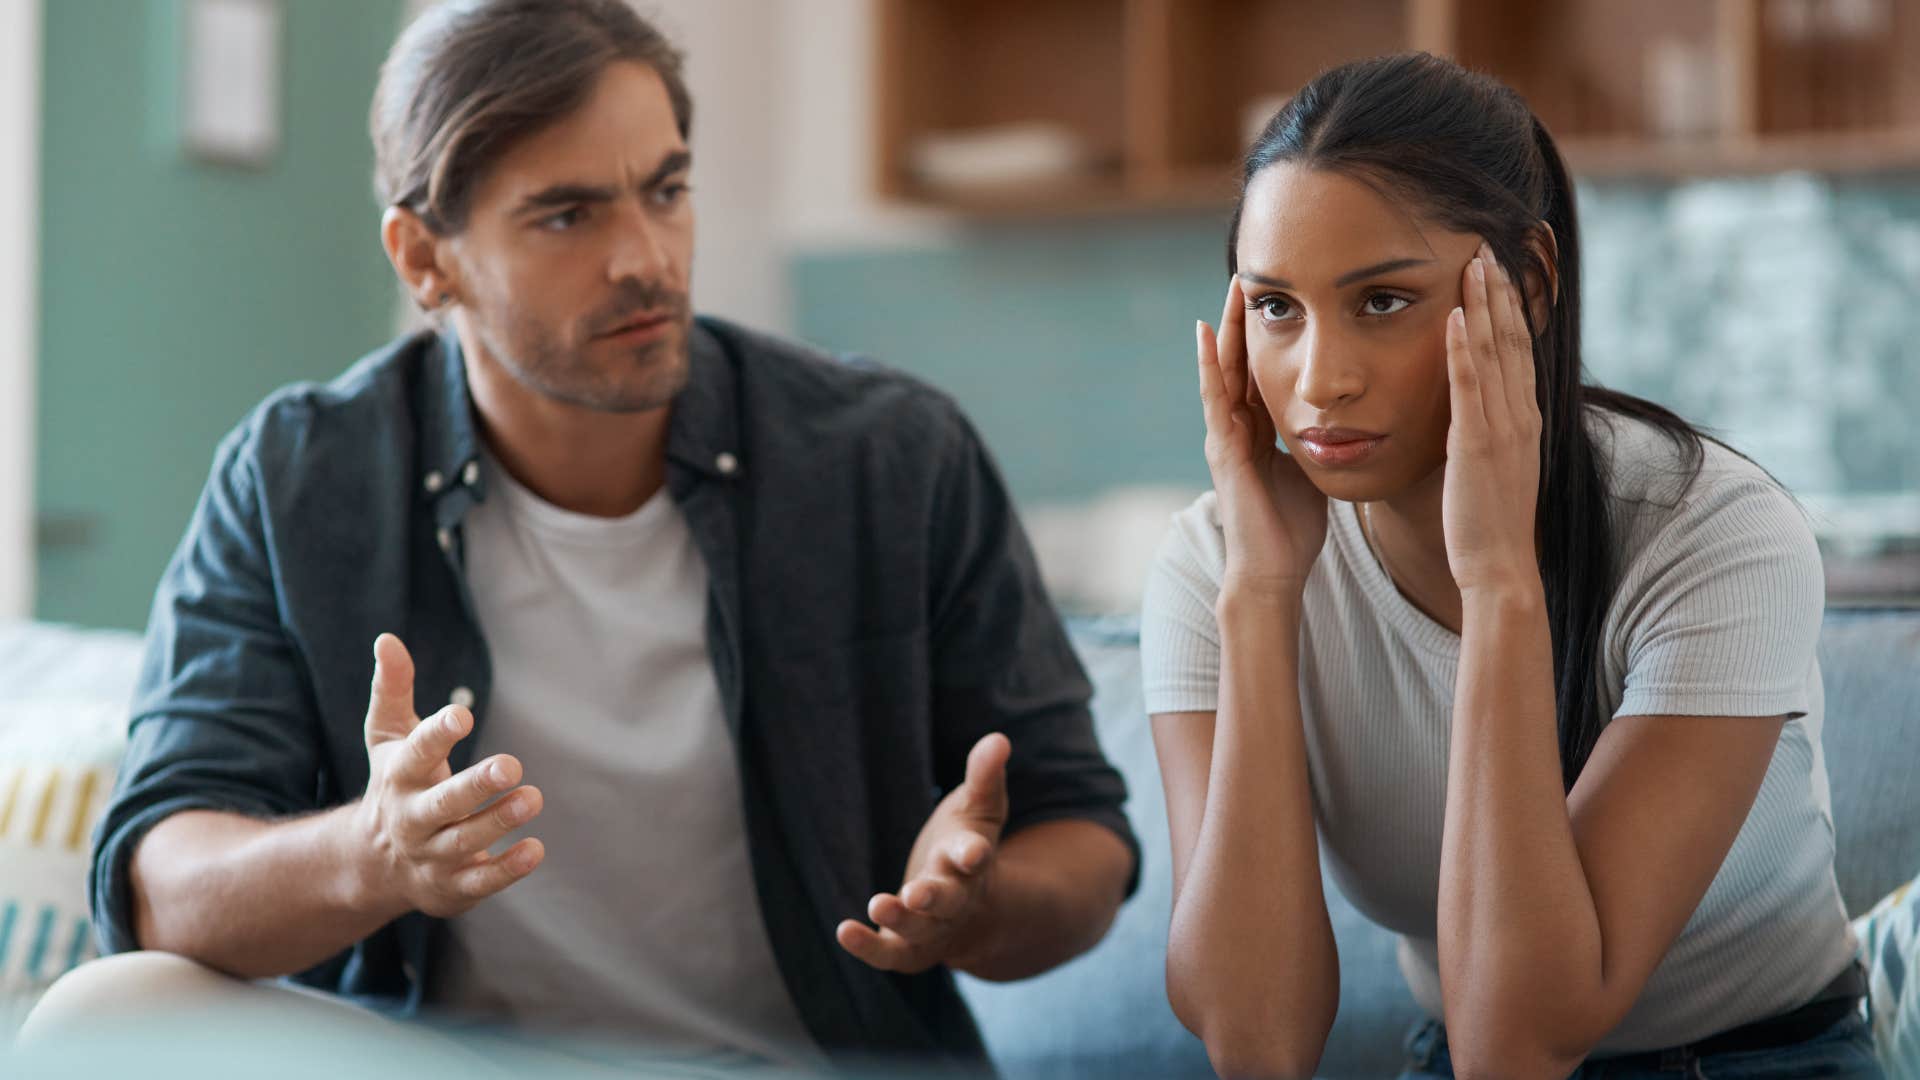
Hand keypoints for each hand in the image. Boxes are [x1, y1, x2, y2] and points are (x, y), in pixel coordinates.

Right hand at [353, 633, 544, 917]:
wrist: (372, 864)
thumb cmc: (395, 784)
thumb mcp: (388, 737)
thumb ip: (393, 689)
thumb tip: (388, 639)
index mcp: (399, 777)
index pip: (416, 753)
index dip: (437, 734)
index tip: (463, 715)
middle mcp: (412, 818)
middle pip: (442, 804)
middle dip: (475, 787)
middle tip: (512, 765)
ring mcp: (430, 856)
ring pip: (464, 842)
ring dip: (498, 821)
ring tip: (531, 798)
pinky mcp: (451, 887)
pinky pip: (479, 882)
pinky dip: (506, 869)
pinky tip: (535, 850)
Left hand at [836, 733, 1009, 974]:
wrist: (970, 911)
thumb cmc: (965, 846)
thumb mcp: (977, 809)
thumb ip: (985, 777)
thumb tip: (999, 738)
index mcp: (972, 862)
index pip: (975, 857)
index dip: (972, 854)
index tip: (971, 851)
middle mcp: (956, 898)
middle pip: (949, 900)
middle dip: (935, 896)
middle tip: (917, 892)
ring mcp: (932, 927)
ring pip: (920, 930)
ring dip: (900, 918)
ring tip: (877, 903)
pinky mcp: (906, 947)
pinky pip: (889, 953)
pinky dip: (868, 947)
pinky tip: (843, 931)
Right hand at [1199, 277, 1328, 598]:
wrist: (1273, 570)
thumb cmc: (1293, 530)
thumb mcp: (1312, 472)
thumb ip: (1319, 444)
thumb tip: (1349, 422)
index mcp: (1259, 433)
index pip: (1261, 372)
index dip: (1268, 334)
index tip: (1280, 297)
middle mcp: (1237, 429)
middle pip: (1239, 361)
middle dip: (1244, 320)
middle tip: (1251, 275)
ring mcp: (1225, 437)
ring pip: (1224, 370)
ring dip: (1227, 329)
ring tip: (1233, 288)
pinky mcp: (1224, 449)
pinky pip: (1214, 398)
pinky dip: (1210, 363)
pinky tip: (1207, 332)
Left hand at [1442, 242, 1543, 593]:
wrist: (1499, 567)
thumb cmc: (1489, 522)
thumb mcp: (1492, 465)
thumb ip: (1486, 430)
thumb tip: (1470, 410)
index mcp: (1523, 418)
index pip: (1520, 349)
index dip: (1512, 306)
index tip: (1502, 268)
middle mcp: (1520, 415)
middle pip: (1513, 338)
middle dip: (1501, 290)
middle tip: (1489, 244)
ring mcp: (1501, 428)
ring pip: (1496, 352)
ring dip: (1485, 304)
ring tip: (1475, 261)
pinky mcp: (1476, 444)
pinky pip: (1470, 387)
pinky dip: (1464, 349)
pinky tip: (1456, 316)